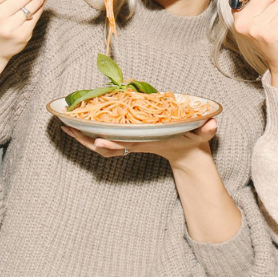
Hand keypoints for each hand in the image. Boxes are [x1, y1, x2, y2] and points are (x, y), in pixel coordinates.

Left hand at [61, 119, 218, 165]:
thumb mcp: (201, 135)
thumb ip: (207, 129)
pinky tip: (77, 124)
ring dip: (83, 136)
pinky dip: (90, 133)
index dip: (113, 144)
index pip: (129, 144)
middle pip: (107, 145)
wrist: (187, 153)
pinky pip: (104, 137)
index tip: (99, 141)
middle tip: (67, 128)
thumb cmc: (192, 142)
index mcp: (149, 141)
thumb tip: (213, 123)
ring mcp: (130, 142)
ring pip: (101, 143)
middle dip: (87, 139)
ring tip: (65, 125)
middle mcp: (136, 142)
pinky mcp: (127, 139)